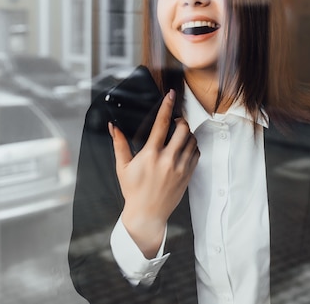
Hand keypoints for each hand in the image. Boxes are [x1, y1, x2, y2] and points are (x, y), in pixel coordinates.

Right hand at [109, 89, 199, 257]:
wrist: (147, 214)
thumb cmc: (133, 190)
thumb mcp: (122, 167)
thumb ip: (119, 144)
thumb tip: (113, 127)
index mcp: (150, 155)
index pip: (161, 124)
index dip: (166, 107)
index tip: (170, 96)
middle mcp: (167, 160)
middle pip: (183, 129)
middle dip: (181, 121)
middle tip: (176, 121)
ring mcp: (180, 168)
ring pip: (192, 140)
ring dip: (188, 133)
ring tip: (180, 134)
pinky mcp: (188, 175)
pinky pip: (196, 153)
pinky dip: (193, 146)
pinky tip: (185, 147)